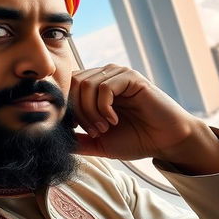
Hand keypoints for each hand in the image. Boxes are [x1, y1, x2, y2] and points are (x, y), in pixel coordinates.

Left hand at [68, 64, 218, 172]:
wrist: (165, 140)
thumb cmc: (136, 140)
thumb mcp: (98, 144)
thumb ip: (77, 140)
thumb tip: (53, 140)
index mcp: (94, 88)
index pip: (67, 87)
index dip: (67, 110)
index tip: (77, 131)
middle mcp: (104, 76)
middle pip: (73, 84)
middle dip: (78, 112)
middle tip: (94, 132)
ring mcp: (117, 74)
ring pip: (86, 85)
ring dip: (91, 112)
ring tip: (105, 128)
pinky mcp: (130, 77)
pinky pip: (104, 87)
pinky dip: (104, 108)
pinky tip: (114, 120)